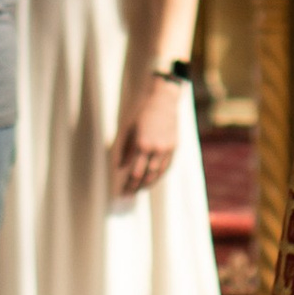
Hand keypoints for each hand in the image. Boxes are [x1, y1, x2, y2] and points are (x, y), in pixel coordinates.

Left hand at [113, 72, 184, 196]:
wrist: (163, 100)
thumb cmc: (141, 112)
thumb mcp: (127, 129)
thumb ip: (123, 150)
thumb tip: (119, 168)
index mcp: (142, 144)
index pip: (134, 173)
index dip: (128, 185)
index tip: (121, 192)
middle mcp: (156, 149)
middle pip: (146, 177)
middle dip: (136, 188)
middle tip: (128, 194)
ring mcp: (167, 149)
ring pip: (158, 174)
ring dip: (148, 184)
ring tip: (139, 190)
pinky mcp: (174, 147)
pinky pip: (166, 166)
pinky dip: (159, 175)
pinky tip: (152, 179)